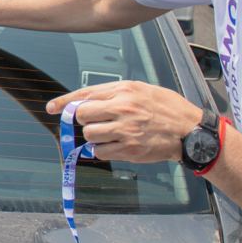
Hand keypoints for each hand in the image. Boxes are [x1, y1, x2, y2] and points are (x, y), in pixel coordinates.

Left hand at [46, 81, 202, 163]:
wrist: (190, 131)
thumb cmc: (167, 109)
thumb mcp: (142, 90)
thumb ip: (115, 94)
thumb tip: (88, 101)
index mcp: (125, 90)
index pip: (85, 94)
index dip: (64, 102)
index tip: (51, 108)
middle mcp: (123, 108)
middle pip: (82, 115)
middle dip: (83, 119)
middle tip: (94, 122)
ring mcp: (125, 130)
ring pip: (89, 134)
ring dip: (94, 136)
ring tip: (110, 133)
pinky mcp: (128, 149)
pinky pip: (99, 152)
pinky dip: (102, 150)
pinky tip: (115, 145)